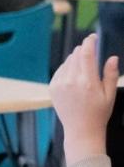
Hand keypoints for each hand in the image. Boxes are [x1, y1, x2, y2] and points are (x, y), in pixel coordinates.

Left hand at [51, 35, 118, 164]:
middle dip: (84, 49)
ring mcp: (59, 84)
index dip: (89, 42)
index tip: (93, 37)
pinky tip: (74, 73)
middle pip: (76, 55)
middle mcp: (71, 81)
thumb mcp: (110, 94)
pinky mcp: (52, 88)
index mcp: (87, 82)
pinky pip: (60, 70)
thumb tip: (112, 57)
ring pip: (67, 61)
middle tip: (91, 49)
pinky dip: (67, 67)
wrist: (80, 130)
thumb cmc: (98, 113)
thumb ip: (110, 75)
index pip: (86, 54)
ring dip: (75, 58)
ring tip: (84, 65)